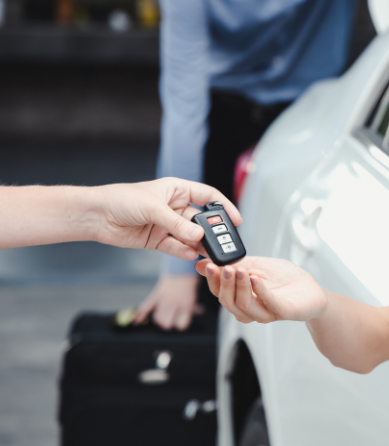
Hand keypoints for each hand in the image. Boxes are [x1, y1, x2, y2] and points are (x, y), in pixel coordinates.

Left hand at [91, 177, 240, 259]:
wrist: (96, 216)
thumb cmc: (121, 199)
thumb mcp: (154, 208)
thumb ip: (177, 223)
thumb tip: (198, 235)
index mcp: (177, 190)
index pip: (207, 196)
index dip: (223, 206)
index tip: (236, 219)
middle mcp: (174, 207)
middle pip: (200, 220)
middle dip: (211, 231)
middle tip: (221, 242)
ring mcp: (167, 225)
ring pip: (190, 236)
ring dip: (198, 244)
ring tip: (208, 253)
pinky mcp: (157, 240)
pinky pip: (176, 247)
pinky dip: (183, 251)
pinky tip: (189, 255)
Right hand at [134, 274, 201, 329]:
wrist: (181, 267)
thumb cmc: (189, 282)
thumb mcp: (194, 295)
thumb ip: (194, 305)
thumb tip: (200, 311)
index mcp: (187, 304)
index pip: (182, 325)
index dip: (181, 323)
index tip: (181, 319)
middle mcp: (176, 303)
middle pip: (167, 324)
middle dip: (168, 323)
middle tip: (170, 319)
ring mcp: (165, 299)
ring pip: (157, 318)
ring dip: (159, 319)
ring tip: (162, 316)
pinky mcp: (156, 294)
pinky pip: (146, 306)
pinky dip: (140, 313)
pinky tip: (135, 321)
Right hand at [195, 257, 327, 323]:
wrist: (311, 291)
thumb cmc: (285, 279)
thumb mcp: (256, 265)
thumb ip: (233, 264)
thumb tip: (203, 262)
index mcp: (241, 297)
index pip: (219, 292)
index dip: (212, 280)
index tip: (208, 265)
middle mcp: (250, 308)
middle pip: (228, 302)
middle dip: (223, 284)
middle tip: (224, 267)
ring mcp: (266, 312)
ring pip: (244, 306)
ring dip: (239, 287)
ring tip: (239, 270)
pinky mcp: (282, 312)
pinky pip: (268, 303)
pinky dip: (260, 291)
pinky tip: (256, 279)